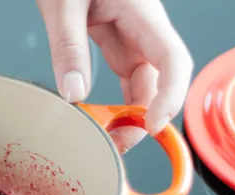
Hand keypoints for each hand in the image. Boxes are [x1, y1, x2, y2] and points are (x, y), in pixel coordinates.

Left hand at [37, 0, 192, 151]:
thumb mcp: (62, 4)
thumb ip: (68, 47)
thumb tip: (74, 94)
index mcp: (140, 10)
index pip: (172, 59)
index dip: (169, 96)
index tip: (152, 125)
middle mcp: (140, 23)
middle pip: (158, 76)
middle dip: (145, 113)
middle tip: (120, 142)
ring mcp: (127, 30)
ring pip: (139, 78)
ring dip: (128, 109)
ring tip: (110, 136)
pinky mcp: (110, 34)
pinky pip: (120, 71)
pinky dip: (112, 96)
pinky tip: (100, 115)